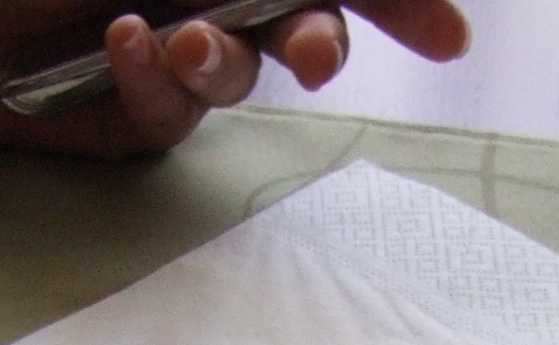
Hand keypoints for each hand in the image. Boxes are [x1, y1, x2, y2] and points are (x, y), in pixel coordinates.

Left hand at [0, 1, 469, 157]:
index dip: (396, 2)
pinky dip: (156, 83)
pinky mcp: (110, 117)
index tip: (448, 36)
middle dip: (325, 44)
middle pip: (304, 26)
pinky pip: (167, 119)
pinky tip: (125, 42)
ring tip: (175, 35)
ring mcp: (157, 52)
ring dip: (226, 59)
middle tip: (313, 55)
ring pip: (239, 77)